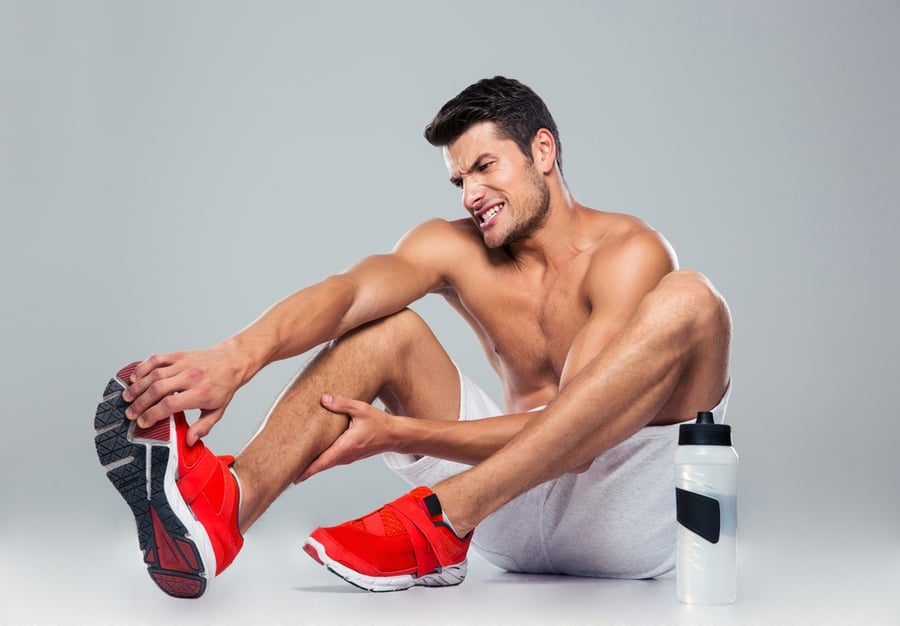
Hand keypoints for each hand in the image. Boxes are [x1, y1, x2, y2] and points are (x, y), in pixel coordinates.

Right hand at [122, 346, 246, 445]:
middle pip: (158, 390)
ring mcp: (184, 364)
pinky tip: (134, 378)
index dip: (152, 415)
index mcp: (201, 393)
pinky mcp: (179, 355)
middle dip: (140, 403)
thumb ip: (203, 427)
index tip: (142, 422)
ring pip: (154, 374)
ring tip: (127, 398)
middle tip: (130, 413)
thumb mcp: (218, 410)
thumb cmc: (224, 386)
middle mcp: (191, 377)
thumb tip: (190, 441)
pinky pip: (157, 359)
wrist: (233, 361)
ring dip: (137, 387)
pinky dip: (143, 367)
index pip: (170, 405)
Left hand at [294, 393, 399, 482]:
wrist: (394, 435)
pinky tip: (313, 457)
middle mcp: (346, 456)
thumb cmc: (379, 423)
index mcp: (346, 446)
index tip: (294, 477)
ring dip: (312, 466)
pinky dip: (320, 462)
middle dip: (304, 470)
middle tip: (286, 473)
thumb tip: (323, 399)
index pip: (322, 462)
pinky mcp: (350, 456)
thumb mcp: (361, 409)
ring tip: (295, 465)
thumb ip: (342, 404)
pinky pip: (331, 461)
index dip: (307, 470)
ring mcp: (348, 458)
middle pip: (320, 466)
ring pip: (326, 464)